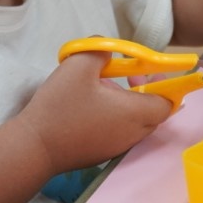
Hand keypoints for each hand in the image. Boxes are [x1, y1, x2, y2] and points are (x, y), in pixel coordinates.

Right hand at [14, 50, 172, 175]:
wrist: (33, 148)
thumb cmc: (60, 106)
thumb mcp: (79, 65)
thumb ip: (100, 49)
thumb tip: (109, 48)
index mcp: (134, 113)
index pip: (168, 103)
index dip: (166, 86)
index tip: (150, 71)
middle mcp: (132, 134)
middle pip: (155, 113)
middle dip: (146, 91)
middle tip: (128, 74)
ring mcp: (117, 147)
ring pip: (137, 123)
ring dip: (129, 104)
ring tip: (104, 88)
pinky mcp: (102, 154)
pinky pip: (120, 133)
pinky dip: (116, 118)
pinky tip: (91, 107)